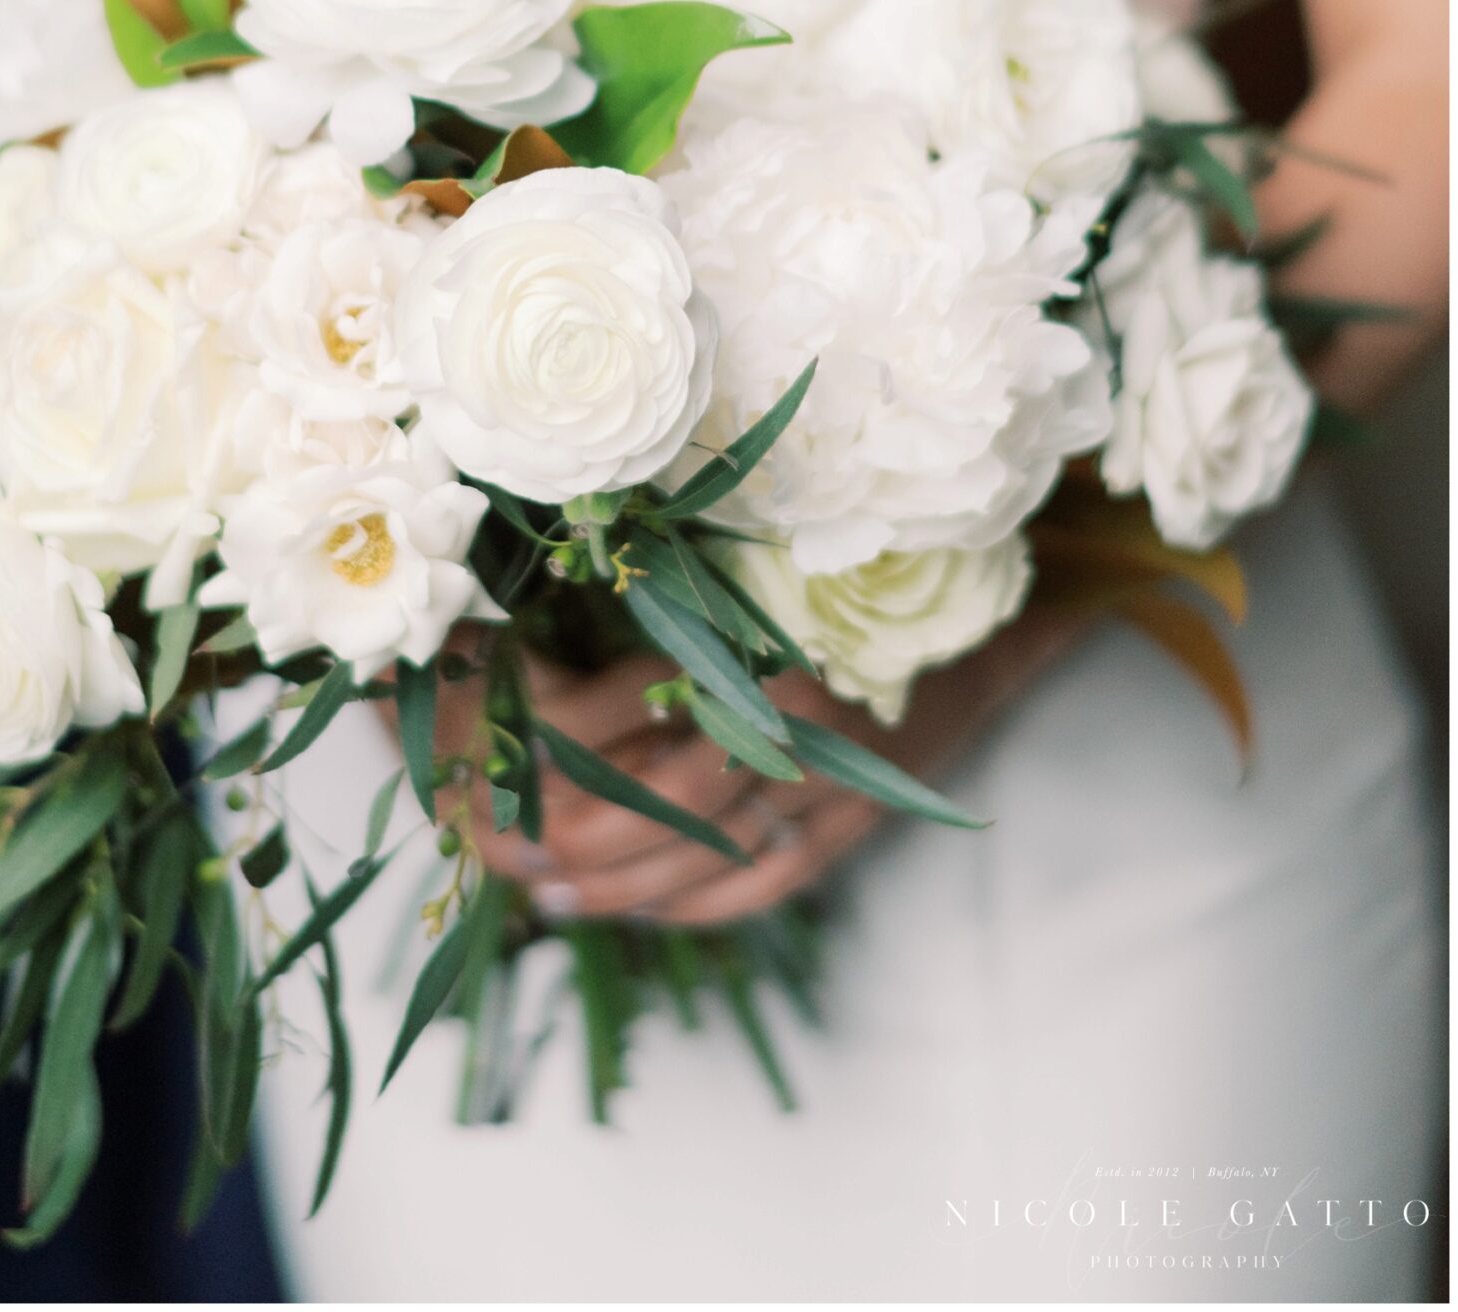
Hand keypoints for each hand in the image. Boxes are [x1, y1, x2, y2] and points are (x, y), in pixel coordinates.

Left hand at [460, 609, 1079, 925]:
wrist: (983, 606)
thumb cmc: (836, 569)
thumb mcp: (730, 580)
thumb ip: (643, 635)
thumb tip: (522, 689)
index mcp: (763, 655)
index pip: (641, 748)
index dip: (560, 780)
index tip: (490, 790)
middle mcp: (801, 728)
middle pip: (668, 818)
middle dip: (576, 845)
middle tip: (505, 855)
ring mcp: (837, 787)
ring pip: (712, 865)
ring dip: (620, 888)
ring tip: (550, 894)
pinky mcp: (854, 822)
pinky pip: (765, 885)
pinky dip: (696, 903)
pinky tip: (640, 905)